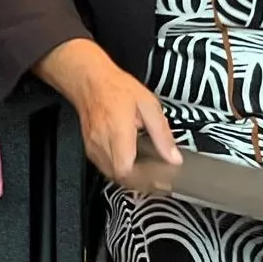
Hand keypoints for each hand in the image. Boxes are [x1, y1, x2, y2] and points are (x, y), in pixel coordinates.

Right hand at [69, 59, 180, 182]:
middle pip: (119, 176)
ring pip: (111, 174)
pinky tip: (130, 162)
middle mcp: (102, 141)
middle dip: (140, 181)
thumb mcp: (149, 105)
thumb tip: (173, 157)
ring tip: (146, 172)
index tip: (159, 180)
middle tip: (157, 178)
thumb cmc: (116, 88)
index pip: (126, 170)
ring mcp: (93, 145)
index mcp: (118, 131)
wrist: (90, 79)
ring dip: (129, 177)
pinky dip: (118, 169)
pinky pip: (104, 166)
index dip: (143, 180)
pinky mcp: (89, 146)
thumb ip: (162, 134)